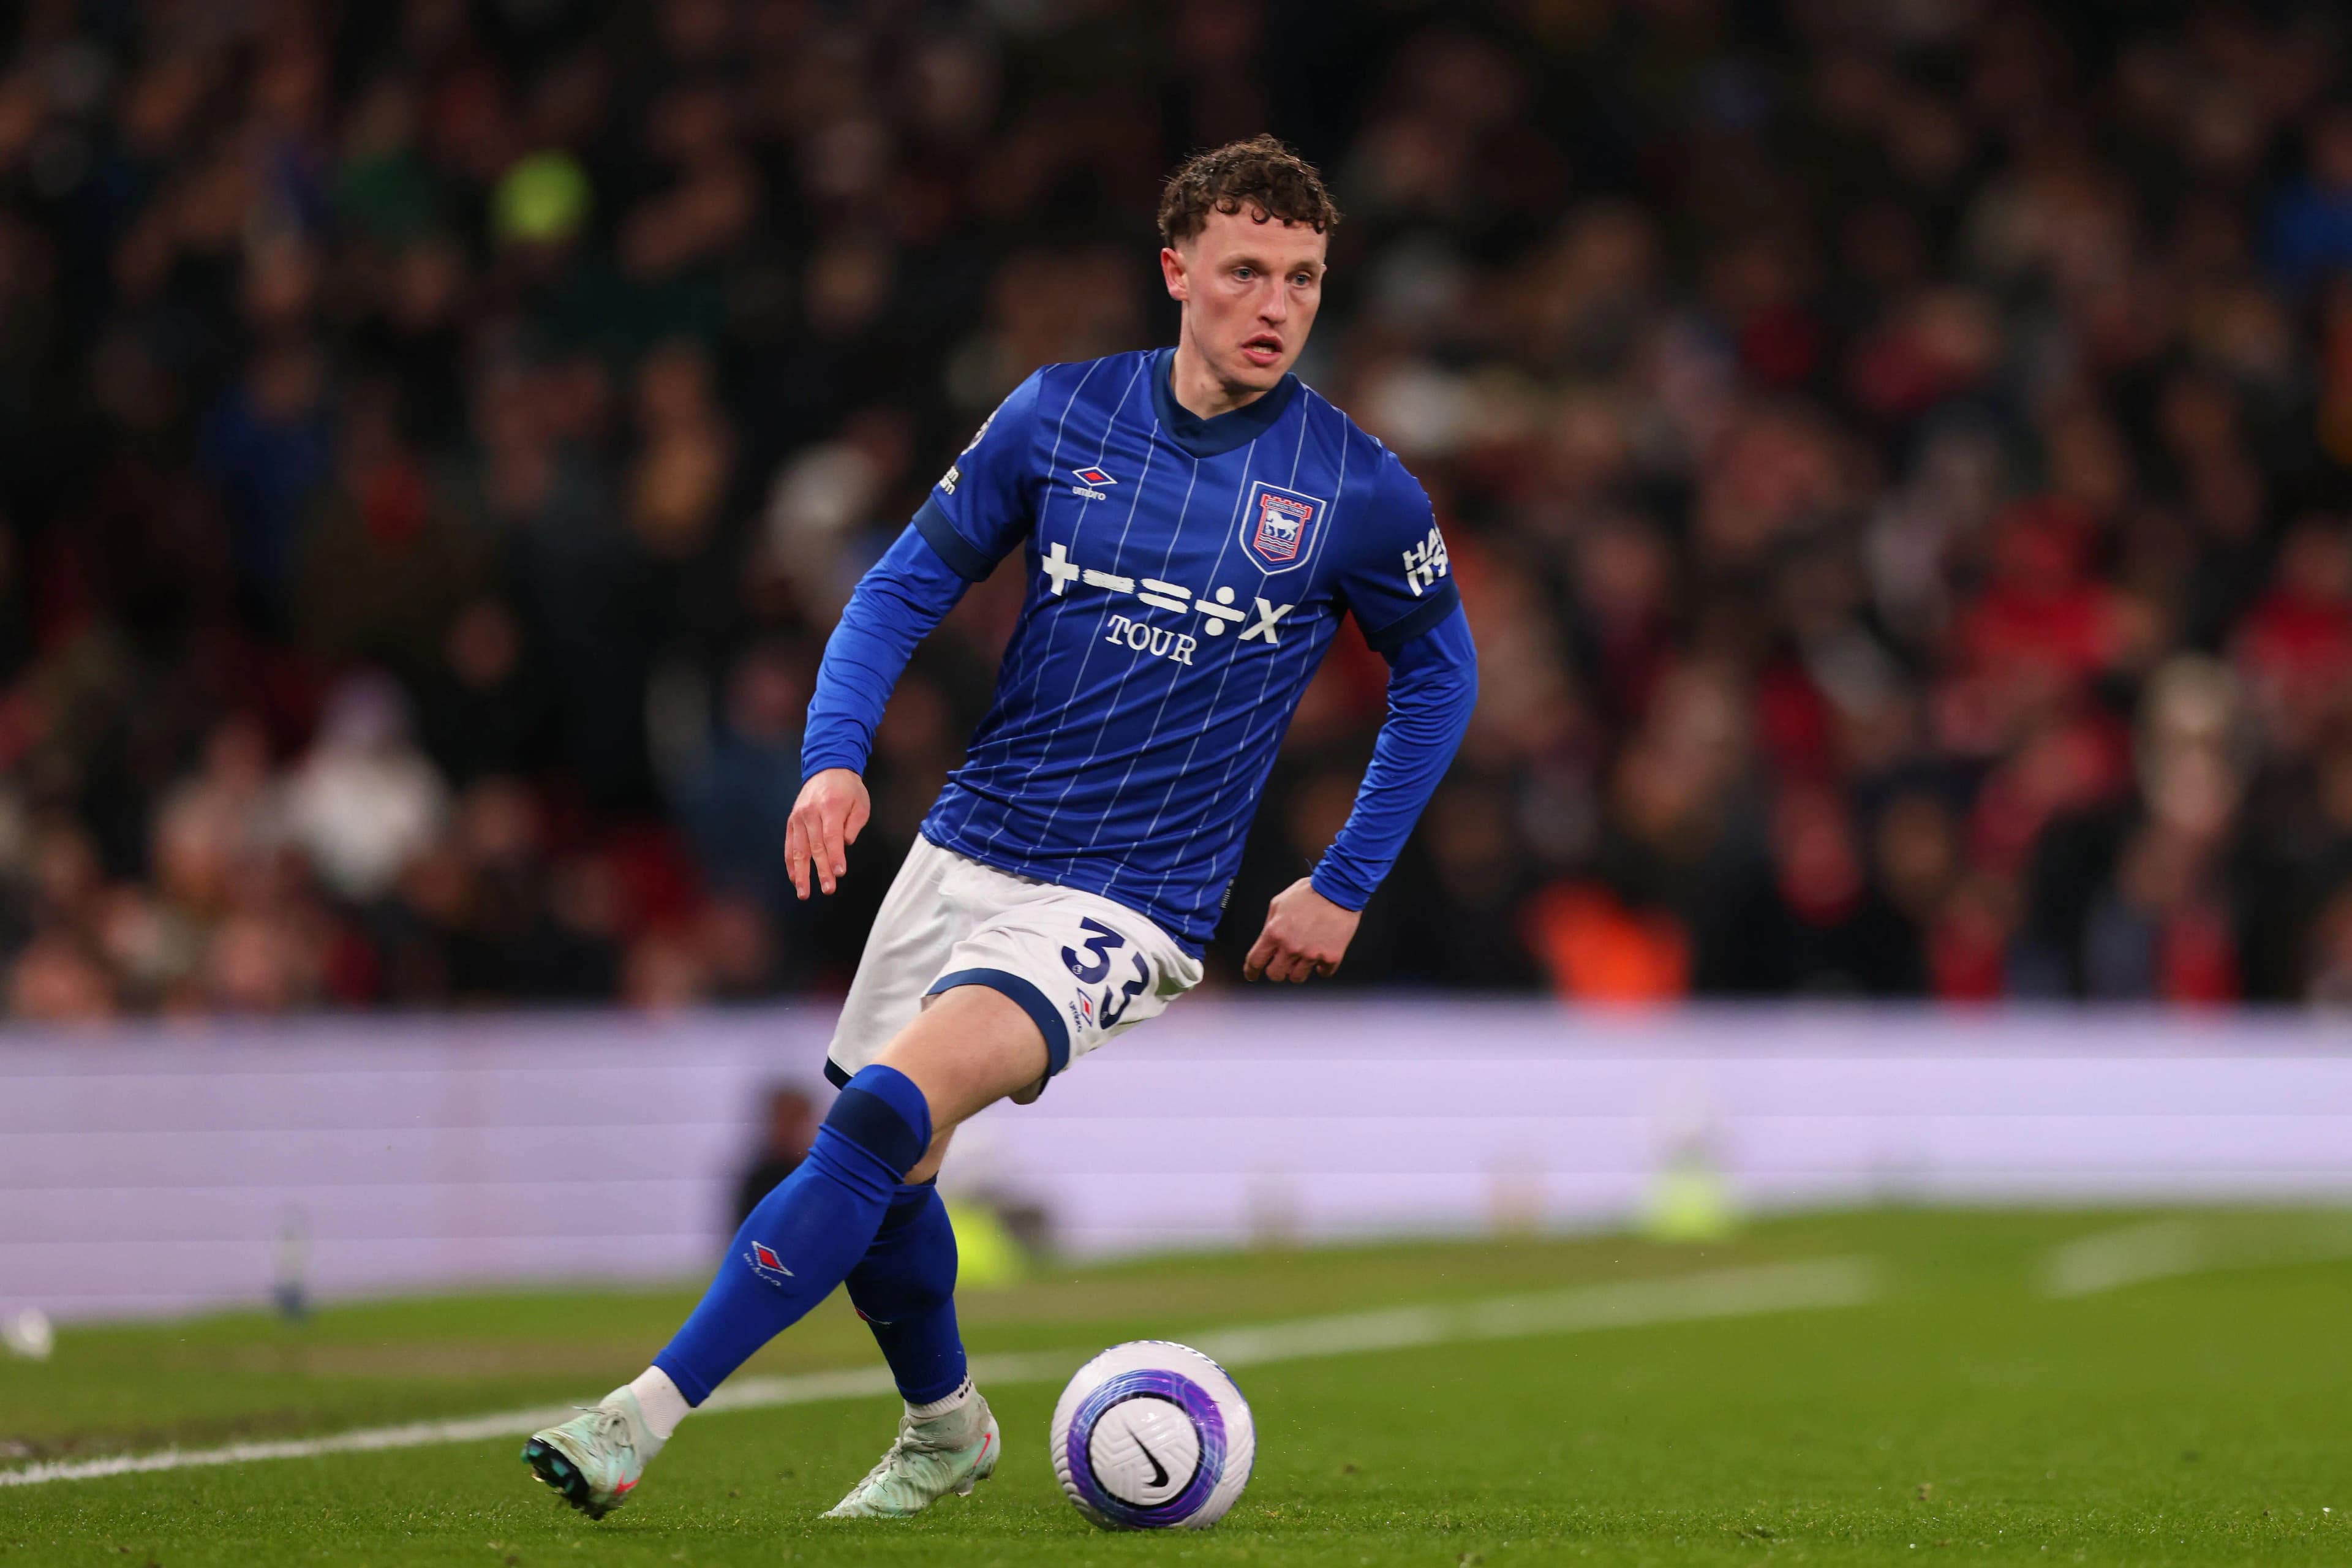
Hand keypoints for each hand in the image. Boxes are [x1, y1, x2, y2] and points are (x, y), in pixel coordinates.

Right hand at [785, 768, 870, 898]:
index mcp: (830, 807)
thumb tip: (844, 844)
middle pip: (815, 846)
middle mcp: (810, 813)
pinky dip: (791, 863)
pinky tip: (795, 879)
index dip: (835, 856)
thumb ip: (853, 825)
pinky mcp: (792, 822)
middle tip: (828, 889)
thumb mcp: (861, 803)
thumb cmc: (849, 790)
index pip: (831, 836)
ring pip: (799, 849)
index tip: (840, 873)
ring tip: (804, 893)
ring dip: (802, 873)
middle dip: (821, 870)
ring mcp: (798, 817)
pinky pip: (789, 845)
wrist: (827, 769)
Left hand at [1242, 877, 1360, 982]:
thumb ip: (1270, 923)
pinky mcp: (1331, 957)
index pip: (1256, 960)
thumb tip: (1267, 939)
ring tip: (1304, 956)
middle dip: (1276, 970)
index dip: (1251, 970)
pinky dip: (1322, 967)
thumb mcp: (1279, 902)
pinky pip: (1323, 973)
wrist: (1340, 889)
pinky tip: (1321, 956)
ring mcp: (1311, 954)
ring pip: (1297, 977)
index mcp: (1275, 932)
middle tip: (1282, 963)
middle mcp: (1291, 946)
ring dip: (1298, 969)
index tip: (1252, 974)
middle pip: (1275, 974)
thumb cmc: (1312, 891)